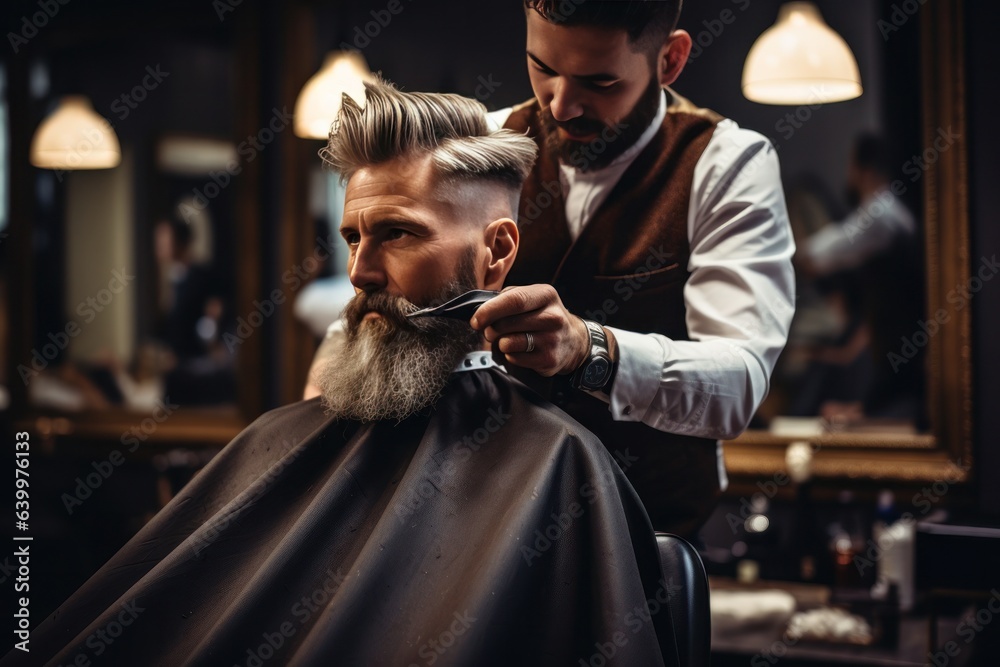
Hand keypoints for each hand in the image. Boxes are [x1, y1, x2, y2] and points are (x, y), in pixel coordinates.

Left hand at [470, 284, 589, 376]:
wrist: (573, 341)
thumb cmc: (543, 316)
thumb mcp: (533, 297)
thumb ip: (508, 297)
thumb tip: (480, 307)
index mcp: (545, 295)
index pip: (514, 300)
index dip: (489, 310)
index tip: (475, 320)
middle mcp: (552, 316)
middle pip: (507, 323)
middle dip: (490, 329)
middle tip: (489, 331)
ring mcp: (552, 339)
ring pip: (508, 343)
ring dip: (500, 343)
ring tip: (507, 340)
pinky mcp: (549, 359)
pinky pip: (515, 358)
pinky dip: (510, 355)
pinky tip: (520, 350)